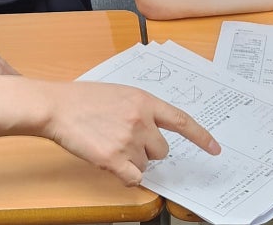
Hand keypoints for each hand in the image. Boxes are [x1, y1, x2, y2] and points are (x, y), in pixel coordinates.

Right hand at [42, 81, 219, 185]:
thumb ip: (141, 110)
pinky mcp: (113, 160)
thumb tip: (155, 131)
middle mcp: (141, 120)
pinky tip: (109, 160)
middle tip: (124, 138)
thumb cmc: (84, 99)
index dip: (201, 137)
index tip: (215, 149)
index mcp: (144, 101)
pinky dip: (124, 175)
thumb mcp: (120, 94)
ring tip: (109, 142)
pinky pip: (133, 178)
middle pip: (162, 150)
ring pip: (144, 164)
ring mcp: (128, 140)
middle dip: (148, 150)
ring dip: (131, 160)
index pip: (181, 121)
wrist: (58, 107)